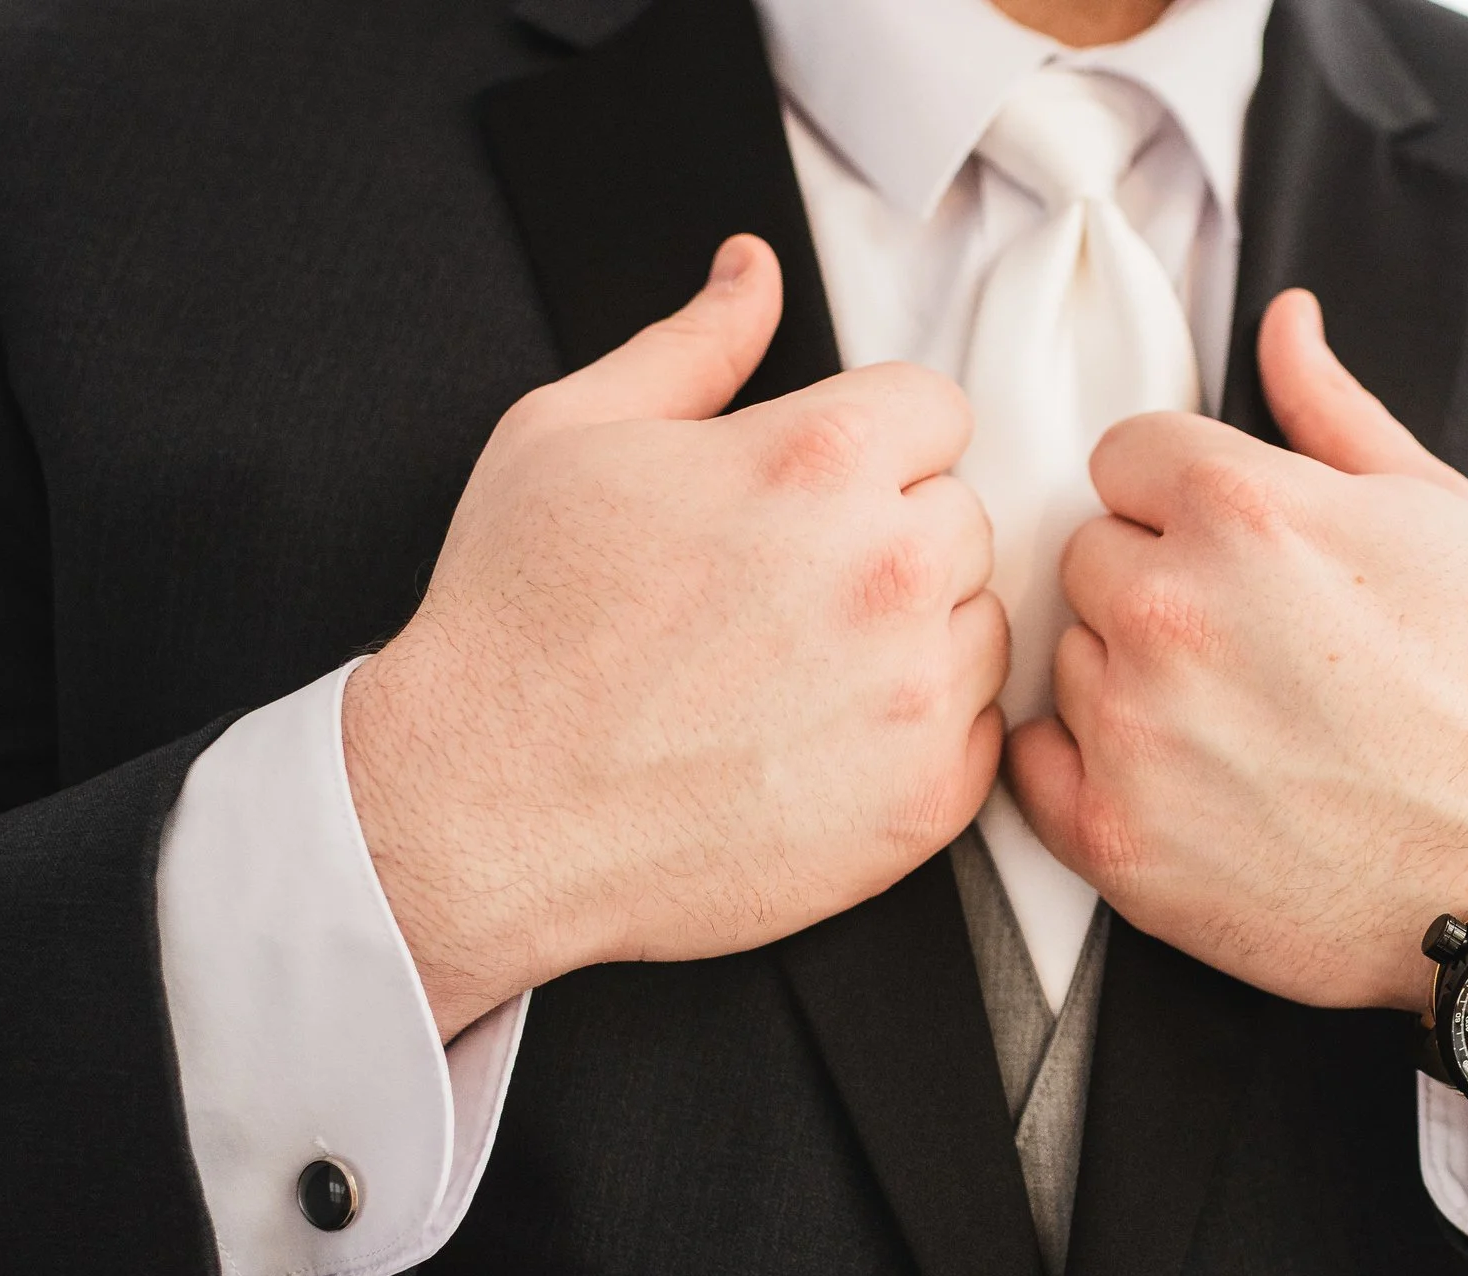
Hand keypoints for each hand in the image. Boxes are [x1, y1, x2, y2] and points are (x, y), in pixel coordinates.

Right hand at [344, 235, 1006, 1037]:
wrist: (486, 810)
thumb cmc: (517, 630)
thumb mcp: (571, 433)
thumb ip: (694, 344)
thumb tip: (750, 274)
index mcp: (819, 459)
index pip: (936, 409)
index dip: (874, 443)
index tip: (823, 488)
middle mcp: (887, 570)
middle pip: (962, 515)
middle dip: (891, 535)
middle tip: (788, 586)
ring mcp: (914, 693)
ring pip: (981, 624)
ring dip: (917, 635)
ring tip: (802, 666)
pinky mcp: (923, 800)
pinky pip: (980, 733)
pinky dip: (921, 735)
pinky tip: (825, 735)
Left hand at [1005, 288, 1467, 1013]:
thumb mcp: (1438, 511)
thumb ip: (1330, 409)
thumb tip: (1283, 319)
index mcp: (1242, 508)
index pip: (1123, 456)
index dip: (1181, 499)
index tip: (1237, 551)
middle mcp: (1169, 611)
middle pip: (1089, 555)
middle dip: (1156, 584)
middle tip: (1252, 646)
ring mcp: (1134, 730)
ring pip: (1070, 657)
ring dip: (1128, 679)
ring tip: (1240, 721)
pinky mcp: (1113, 836)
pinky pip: (1034, 762)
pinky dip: (1088, 768)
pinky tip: (1183, 777)